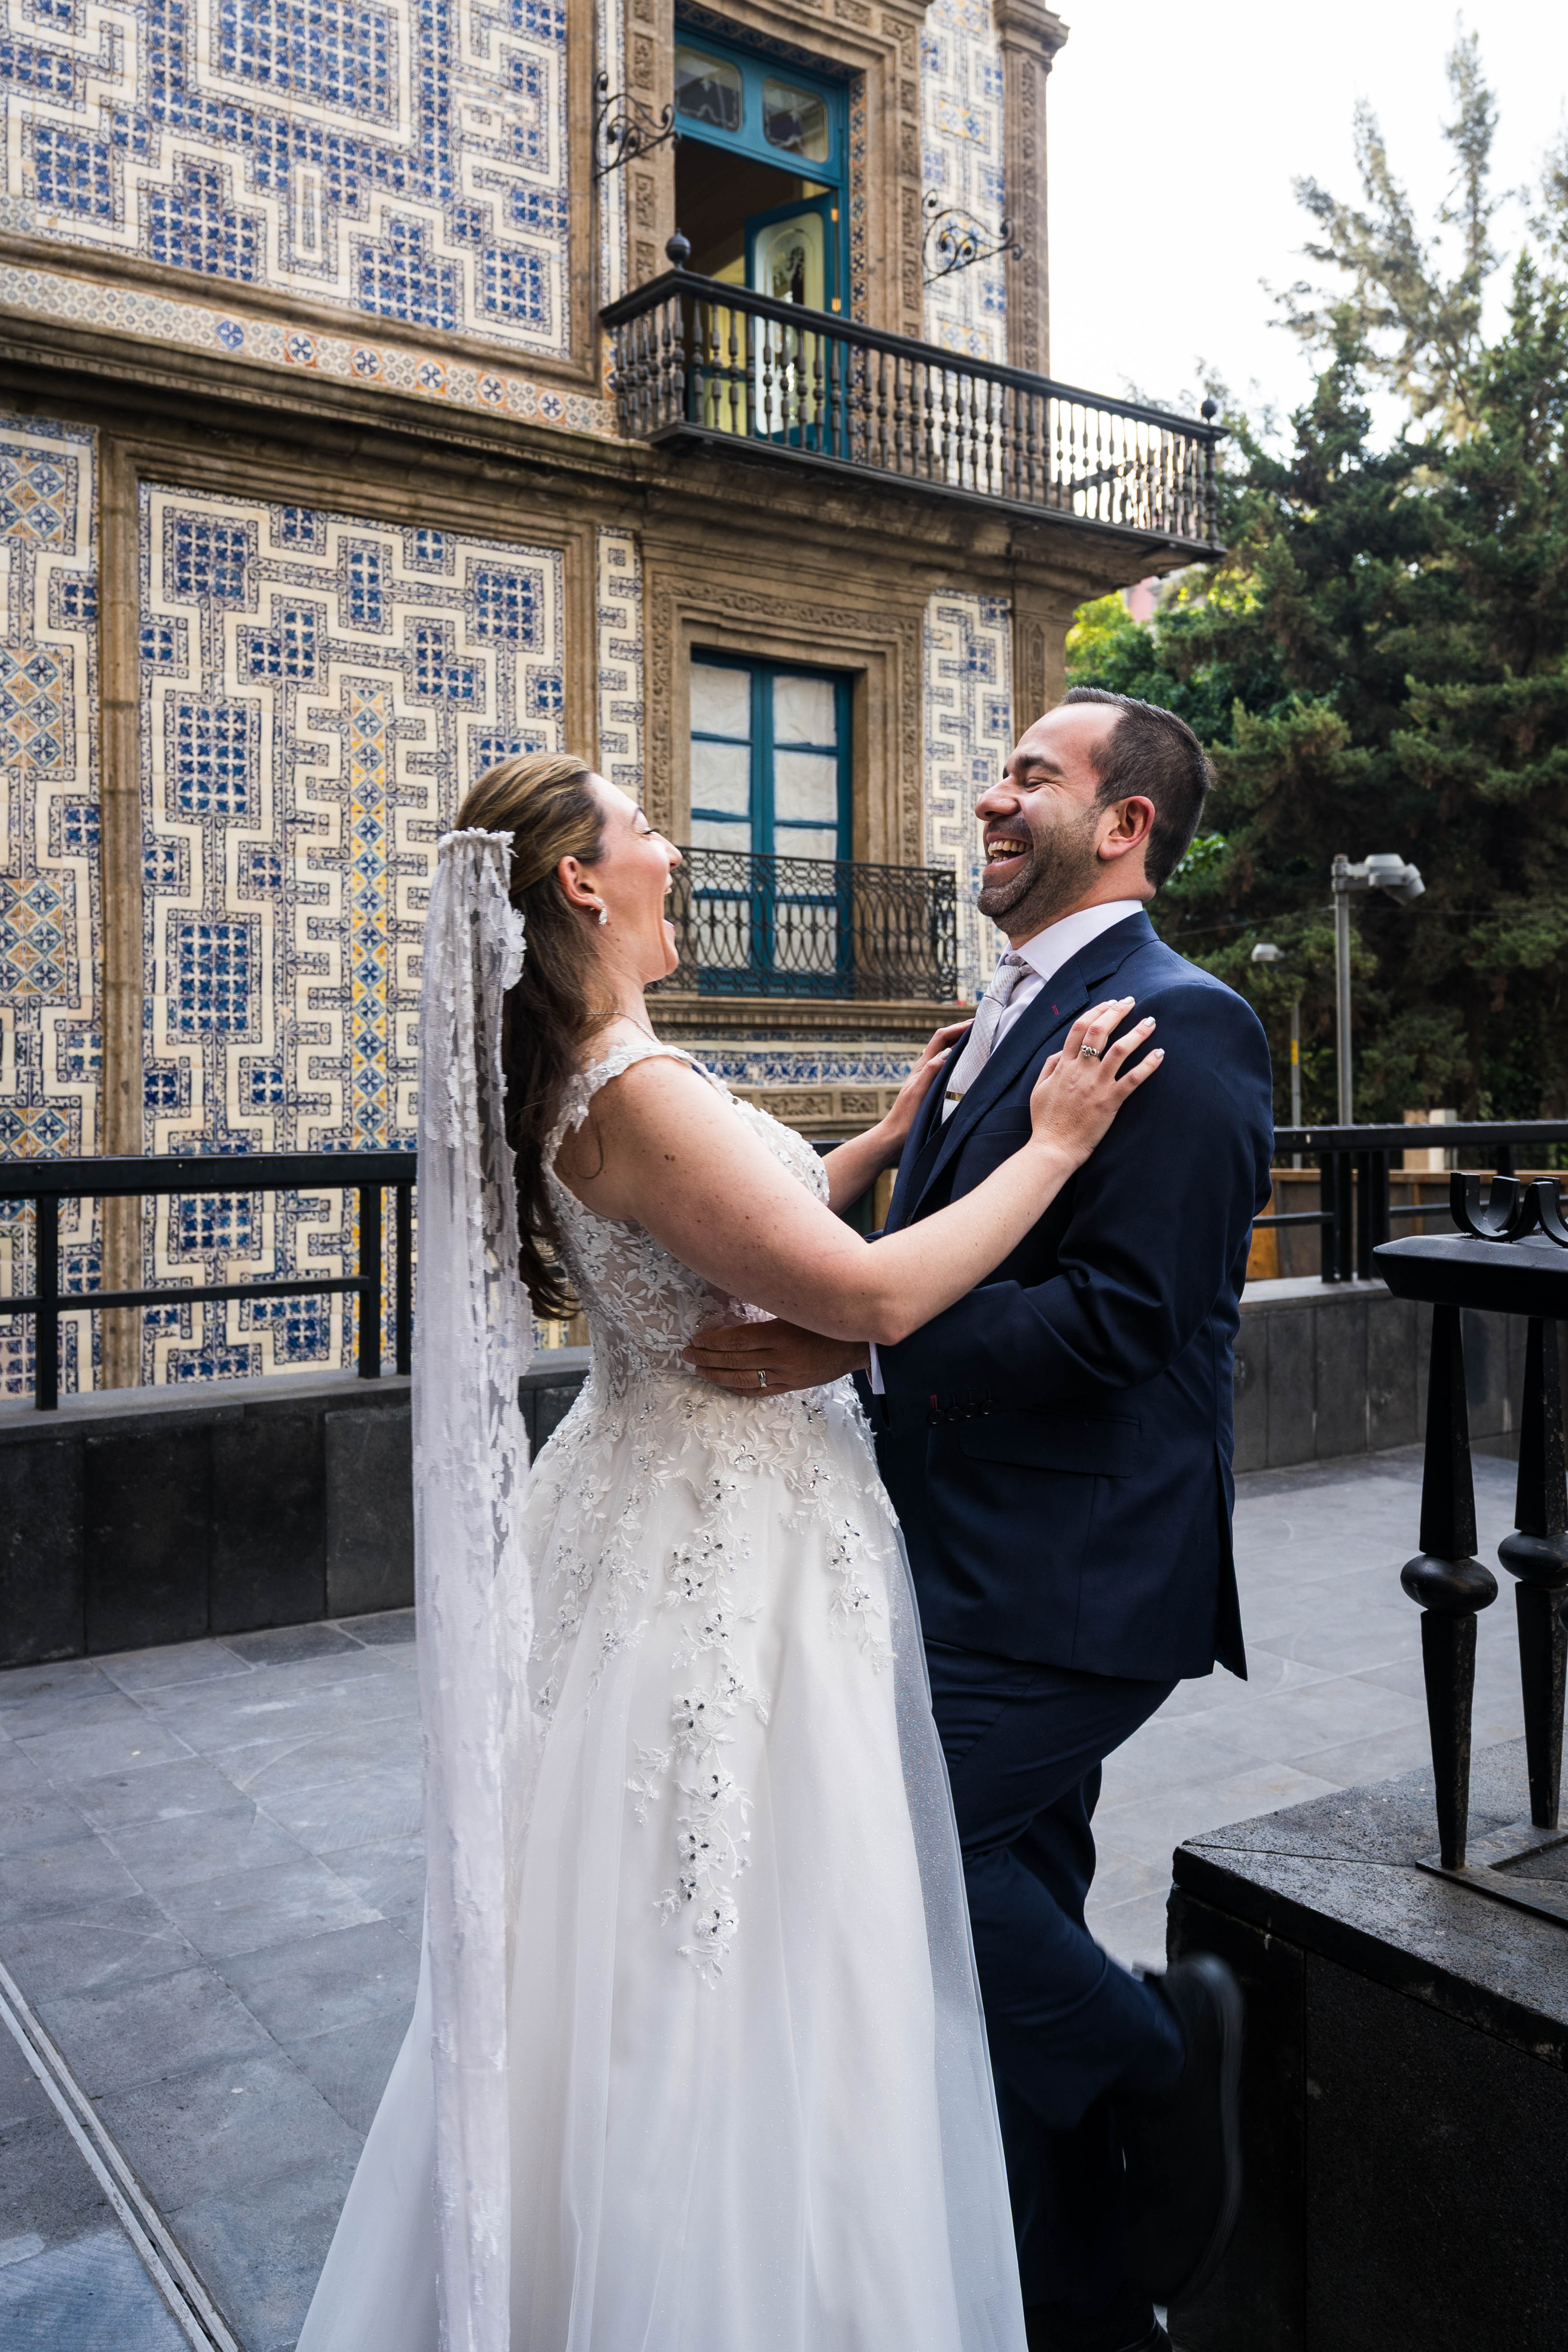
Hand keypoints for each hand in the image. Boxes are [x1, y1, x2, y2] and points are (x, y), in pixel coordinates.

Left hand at [683, 1318, 869, 1393]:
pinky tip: (724, 1385)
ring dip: (718, 1375)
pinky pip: (761, 1391)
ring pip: (744, 1379)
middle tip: (687, 1355)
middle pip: (736, 1361)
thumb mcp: (798, 1307)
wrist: (859, 1343)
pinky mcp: (793, 1385)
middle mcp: (782, 1357)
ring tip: (699, 1369)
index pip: (738, 1340)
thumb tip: (738, 1306)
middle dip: (707, 1358)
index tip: (696, 1339)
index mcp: (782, 1333)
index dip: (714, 1342)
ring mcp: (787, 1375)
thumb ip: (771, 1310)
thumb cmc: (828, 1319)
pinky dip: (740, 1389)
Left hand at [876, 1020, 971, 1152]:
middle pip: (945, 1041)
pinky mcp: (933, 1087)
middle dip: (962, 1032)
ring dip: (962, 1044)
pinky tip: (971, 1066)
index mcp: (923, 1065)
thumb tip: (947, 1053)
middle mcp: (926, 1067)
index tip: (975, 1024)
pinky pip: (949, 1068)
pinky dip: (961, 1061)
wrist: (895, 1135)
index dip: (957, 1028)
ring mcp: (930, 1077)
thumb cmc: (906, 1117)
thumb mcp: (919, 1092)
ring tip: (981, 1042)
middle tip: (983, 1028)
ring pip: (948, 1054)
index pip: (941, 1037)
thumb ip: (931, 1071)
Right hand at [1028, 996, 1161, 1164]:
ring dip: (1137, 1032)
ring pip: (1120, 1050)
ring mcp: (1096, 1085)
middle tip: (1131, 1001)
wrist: (1052, 1148)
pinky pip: (1133, 1079)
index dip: (1096, 1011)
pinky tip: (1160, 1054)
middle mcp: (1081, 1071)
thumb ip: (1051, 1066)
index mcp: (1064, 1065)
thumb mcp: (1039, 1089)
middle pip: (1100, 1031)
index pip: (1080, 1028)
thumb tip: (1064, 1051)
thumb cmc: (1046, 1122)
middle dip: (1117, 1012)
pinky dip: (1148, 1065)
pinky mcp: (1110, 1102)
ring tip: (1150, 1022)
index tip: (1109, 1004)